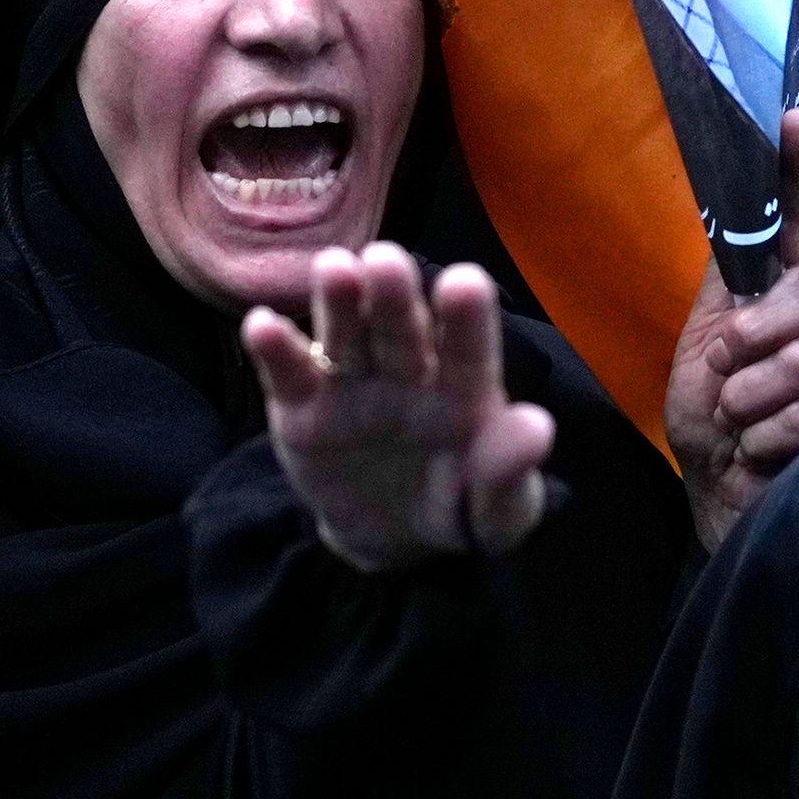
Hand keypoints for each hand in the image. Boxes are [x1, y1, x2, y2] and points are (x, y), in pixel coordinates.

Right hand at [242, 243, 557, 572]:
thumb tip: (538, 427)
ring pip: (346, 335)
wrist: (390, 539)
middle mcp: (408, 370)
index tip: (465, 283)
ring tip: (333, 269)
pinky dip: (275, 349)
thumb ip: (511, 475)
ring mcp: (352, 383)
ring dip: (338, 302)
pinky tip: (260, 325)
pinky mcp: (302, 408)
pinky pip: (289, 374)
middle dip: (393, 294)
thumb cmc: (458, 509)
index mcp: (464, 387)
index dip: (466, 317)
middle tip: (385, 260)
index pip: (468, 347)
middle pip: (401, 327)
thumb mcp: (496, 513)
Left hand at [663, 107, 798, 550]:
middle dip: (755, 337)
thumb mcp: (703, 343)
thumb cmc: (712, 420)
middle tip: (728, 371)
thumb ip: (727, 286)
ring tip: (743, 422)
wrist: (721, 494)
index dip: (798, 169)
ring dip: (753, 401)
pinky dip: (770, 439)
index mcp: (793, 287)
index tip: (792, 116)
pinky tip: (766, 451)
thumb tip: (729, 209)